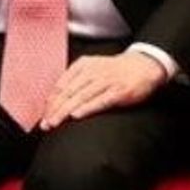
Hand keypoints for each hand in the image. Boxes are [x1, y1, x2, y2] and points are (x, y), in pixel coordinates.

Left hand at [40, 52, 167, 129]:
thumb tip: (54, 100)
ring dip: (65, 111)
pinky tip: (77, 115)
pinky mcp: (120, 91)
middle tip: (45, 124)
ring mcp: (108, 81)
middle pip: (69, 92)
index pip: (61, 85)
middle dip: (54, 109)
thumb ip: (75, 80)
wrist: (146, 65)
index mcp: (84, 65)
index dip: (50, 102)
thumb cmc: (117, 70)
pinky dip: (87, 108)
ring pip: (81, 97)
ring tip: (55, 123)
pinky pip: (101, 100)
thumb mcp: (93, 67)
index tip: (43, 115)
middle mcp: (94, 71)